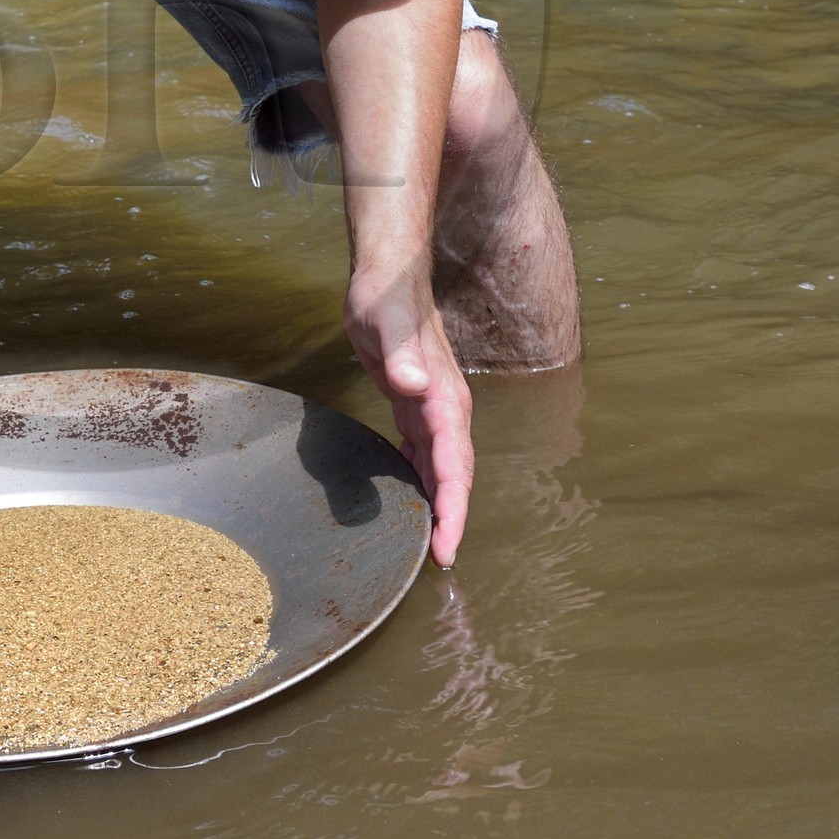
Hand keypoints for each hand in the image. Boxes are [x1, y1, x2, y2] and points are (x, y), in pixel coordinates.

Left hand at [345, 267, 473, 567]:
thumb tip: (411, 385)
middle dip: (451, 519)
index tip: (446, 548)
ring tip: (430, 543)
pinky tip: (408, 497)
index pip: (453, 466)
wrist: (386, 276)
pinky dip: (421, 479)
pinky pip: (424, 452)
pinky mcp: (414, 405)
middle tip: (440, 561)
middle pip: (453, 475)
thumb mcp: (385, 323)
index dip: (453, 510)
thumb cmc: (385, 299)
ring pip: (441, 468)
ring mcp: (432, 408)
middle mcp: (445, 408)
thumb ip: (399, 355)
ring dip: (438, 504)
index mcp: (442, 399)